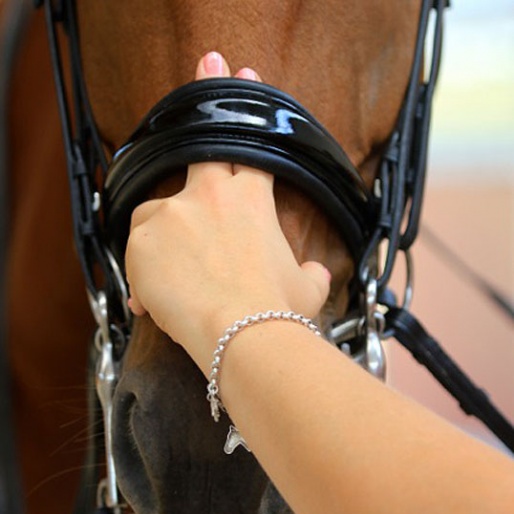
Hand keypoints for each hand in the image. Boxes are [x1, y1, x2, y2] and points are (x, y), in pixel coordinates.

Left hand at [125, 52, 329, 373]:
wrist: (244, 336)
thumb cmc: (278, 313)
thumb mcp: (306, 288)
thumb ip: (308, 273)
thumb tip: (317, 273)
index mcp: (251, 200)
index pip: (251, 145)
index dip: (248, 107)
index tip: (240, 74)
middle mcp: (209, 195)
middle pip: (200, 147)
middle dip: (204, 93)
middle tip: (207, 59)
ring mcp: (172, 214)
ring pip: (155, 211)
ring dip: (160, 235)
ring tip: (174, 274)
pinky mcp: (142, 241)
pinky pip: (135, 252)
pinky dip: (142, 274)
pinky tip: (155, 302)